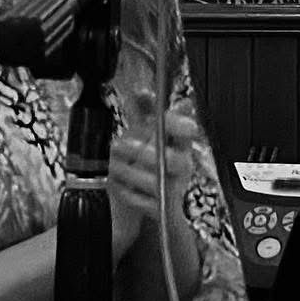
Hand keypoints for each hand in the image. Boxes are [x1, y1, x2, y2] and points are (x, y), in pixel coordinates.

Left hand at [107, 90, 196, 264]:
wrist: (154, 204)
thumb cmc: (152, 166)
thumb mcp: (147, 138)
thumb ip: (144, 113)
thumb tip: (142, 91)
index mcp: (181, 145)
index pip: (186, 132)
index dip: (178, 124)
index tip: (163, 118)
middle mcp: (182, 167)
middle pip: (176, 160)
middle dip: (146, 153)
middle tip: (120, 146)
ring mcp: (174, 189)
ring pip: (156, 182)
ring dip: (129, 173)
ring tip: (113, 166)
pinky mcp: (162, 210)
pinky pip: (144, 202)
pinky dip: (127, 193)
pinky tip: (117, 185)